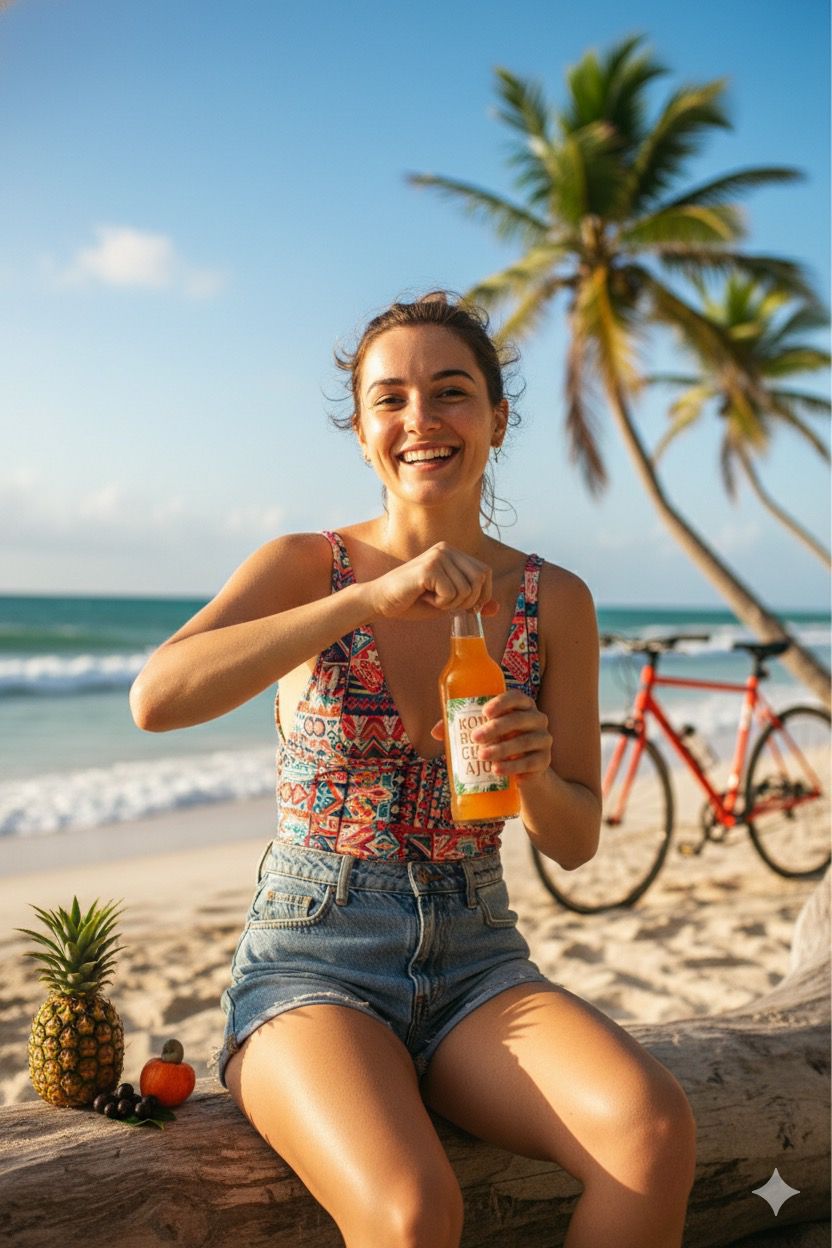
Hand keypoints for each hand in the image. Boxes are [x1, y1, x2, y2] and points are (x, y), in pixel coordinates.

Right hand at [368, 542, 497, 620]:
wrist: (381, 601)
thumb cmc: (413, 601)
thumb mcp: (449, 603)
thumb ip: (472, 603)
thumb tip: (496, 608)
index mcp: (452, 553)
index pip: (485, 572)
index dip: (482, 594)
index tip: (467, 607)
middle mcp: (446, 549)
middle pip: (479, 578)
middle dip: (468, 600)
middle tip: (446, 603)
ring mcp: (437, 556)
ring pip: (465, 589)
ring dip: (450, 603)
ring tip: (430, 598)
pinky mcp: (429, 567)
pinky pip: (450, 593)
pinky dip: (440, 603)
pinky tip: (423, 597)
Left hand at [431, 689, 551, 783]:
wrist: (524, 770)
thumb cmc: (500, 742)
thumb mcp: (484, 733)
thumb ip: (462, 728)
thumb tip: (436, 731)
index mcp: (522, 705)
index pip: (516, 697)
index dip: (502, 702)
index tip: (484, 712)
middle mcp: (537, 719)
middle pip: (519, 719)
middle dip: (496, 728)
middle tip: (475, 738)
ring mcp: (543, 739)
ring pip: (525, 741)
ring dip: (503, 749)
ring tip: (483, 756)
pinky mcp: (545, 760)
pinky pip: (531, 762)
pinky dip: (514, 767)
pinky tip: (498, 770)